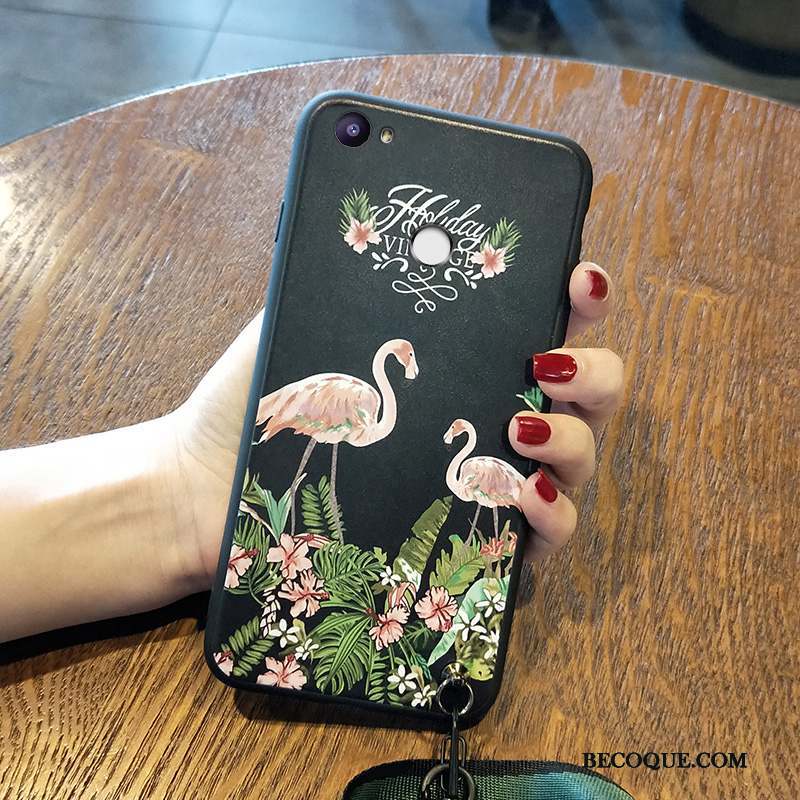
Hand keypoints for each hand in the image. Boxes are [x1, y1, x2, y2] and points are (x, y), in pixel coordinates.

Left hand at [169, 261, 622, 586]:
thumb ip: (356, 275)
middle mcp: (490, 420)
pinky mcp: (474, 548)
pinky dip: (552, 517)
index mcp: (465, 363)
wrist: (206, 487)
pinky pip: (544, 540)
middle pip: (585, 396)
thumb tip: (398, 217)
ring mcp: (488, 486)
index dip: (583, 298)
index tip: (578, 276)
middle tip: (549, 366)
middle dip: (593, 374)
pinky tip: (525, 495)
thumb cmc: (258, 402)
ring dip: (571, 443)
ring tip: (519, 430)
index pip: (546, 323)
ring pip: (578, 464)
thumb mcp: (308, 319)